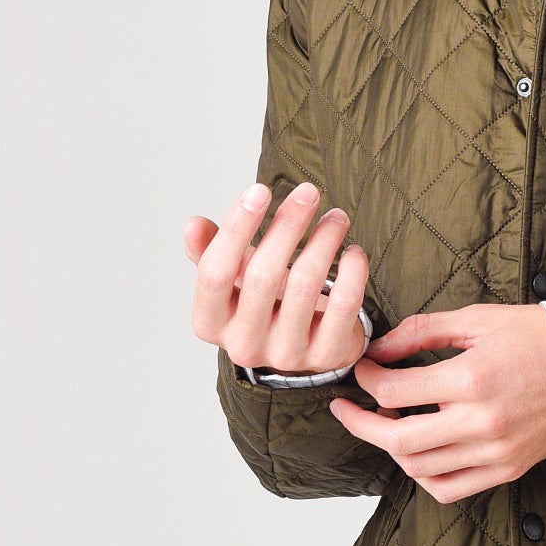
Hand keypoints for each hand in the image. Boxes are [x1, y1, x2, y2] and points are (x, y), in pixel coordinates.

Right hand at [184, 181, 370, 374]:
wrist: (306, 343)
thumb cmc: (264, 302)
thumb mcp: (232, 277)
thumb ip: (211, 250)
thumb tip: (193, 225)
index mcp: (210, 323)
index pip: (214, 272)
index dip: (236, 228)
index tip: (260, 190)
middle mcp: (243, 345)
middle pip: (262, 275)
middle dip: (288, 225)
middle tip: (308, 192)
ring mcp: (285, 354)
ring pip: (305, 285)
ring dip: (324, 240)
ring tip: (336, 217)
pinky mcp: (327, 356)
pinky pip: (343, 305)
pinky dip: (352, 272)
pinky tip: (353, 252)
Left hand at [328, 303, 545, 503]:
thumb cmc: (537, 339)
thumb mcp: (479, 319)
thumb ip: (422, 331)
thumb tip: (379, 347)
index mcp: (472, 378)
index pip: (394, 391)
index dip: (367, 379)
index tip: (364, 369)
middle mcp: (480, 421)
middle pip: (397, 438)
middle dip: (360, 423)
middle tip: (347, 408)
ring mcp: (493, 451)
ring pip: (418, 467)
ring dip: (391, 447)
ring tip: (386, 424)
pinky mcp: (504, 469)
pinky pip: (448, 489)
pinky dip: (423, 476)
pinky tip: (418, 454)